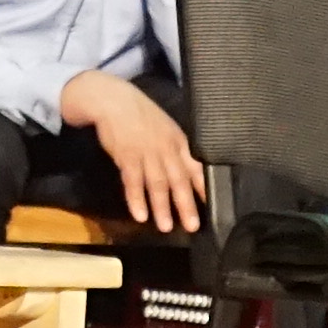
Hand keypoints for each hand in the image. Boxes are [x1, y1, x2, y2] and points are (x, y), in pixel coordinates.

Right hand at [62, 70, 207, 234]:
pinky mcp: (127, 156)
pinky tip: (140, 215)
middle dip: (186, 204)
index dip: (203, 187)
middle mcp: (166, 149)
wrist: (115, 101)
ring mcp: (146, 153)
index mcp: (179, 141)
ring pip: (157, 183)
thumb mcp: (166, 127)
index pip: (196, 167)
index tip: (213, 206)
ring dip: (161, 207)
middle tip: (192, 226)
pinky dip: (136, 199)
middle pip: (178, 180)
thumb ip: (177, 149)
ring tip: (166, 226)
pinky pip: (133, 181)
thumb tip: (188, 172)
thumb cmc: (141, 115)